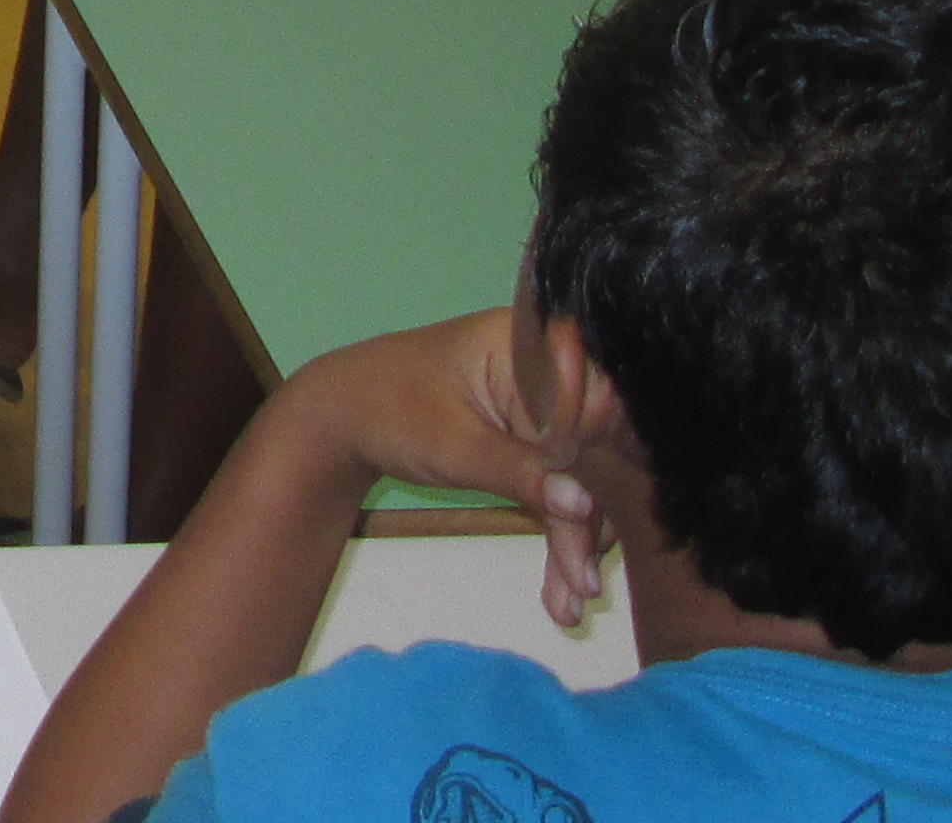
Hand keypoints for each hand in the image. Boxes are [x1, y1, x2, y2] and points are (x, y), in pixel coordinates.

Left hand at [271, 313, 616, 632]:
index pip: (594, 407)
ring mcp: (540, 409)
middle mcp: (546, 372)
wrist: (343, 416)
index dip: (608, 471)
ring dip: (573, 543)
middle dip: (586, 525)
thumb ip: (521, 473)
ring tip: (573, 603)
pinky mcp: (531, 441)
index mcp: (528, 347)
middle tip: (584, 587)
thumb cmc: (391, 411)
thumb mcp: (455, 446)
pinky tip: (561, 590)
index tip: (601, 530)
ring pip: (577, 480)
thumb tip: (584, 506)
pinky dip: (557, 534)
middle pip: (591, 453)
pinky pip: (557, 488)